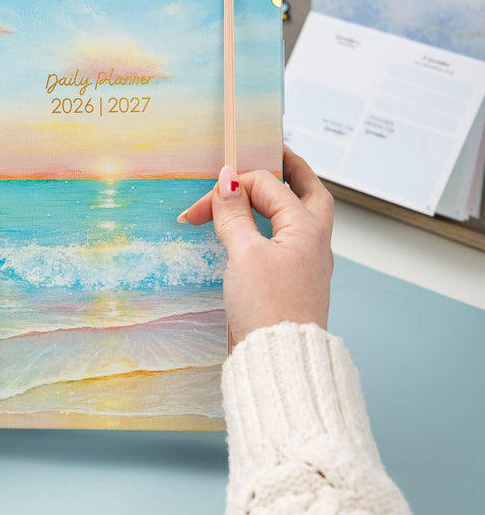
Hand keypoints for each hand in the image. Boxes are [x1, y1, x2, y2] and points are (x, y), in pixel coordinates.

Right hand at [178, 148, 333, 348]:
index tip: (201, 205)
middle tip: (273, 153)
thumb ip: (234, 214)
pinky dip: (270, 227)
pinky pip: (286, 241)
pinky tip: (254, 231)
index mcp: (306, 227)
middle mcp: (313, 241)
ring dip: (279, 199)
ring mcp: (305, 262)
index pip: (267, 186)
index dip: (232, 188)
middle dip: (289, 170)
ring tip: (260, 188)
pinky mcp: (292, 281)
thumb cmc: (267, 306)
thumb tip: (227, 179)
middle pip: (307, 192)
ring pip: (298, 217)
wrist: (279, 360)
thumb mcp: (245, 254)